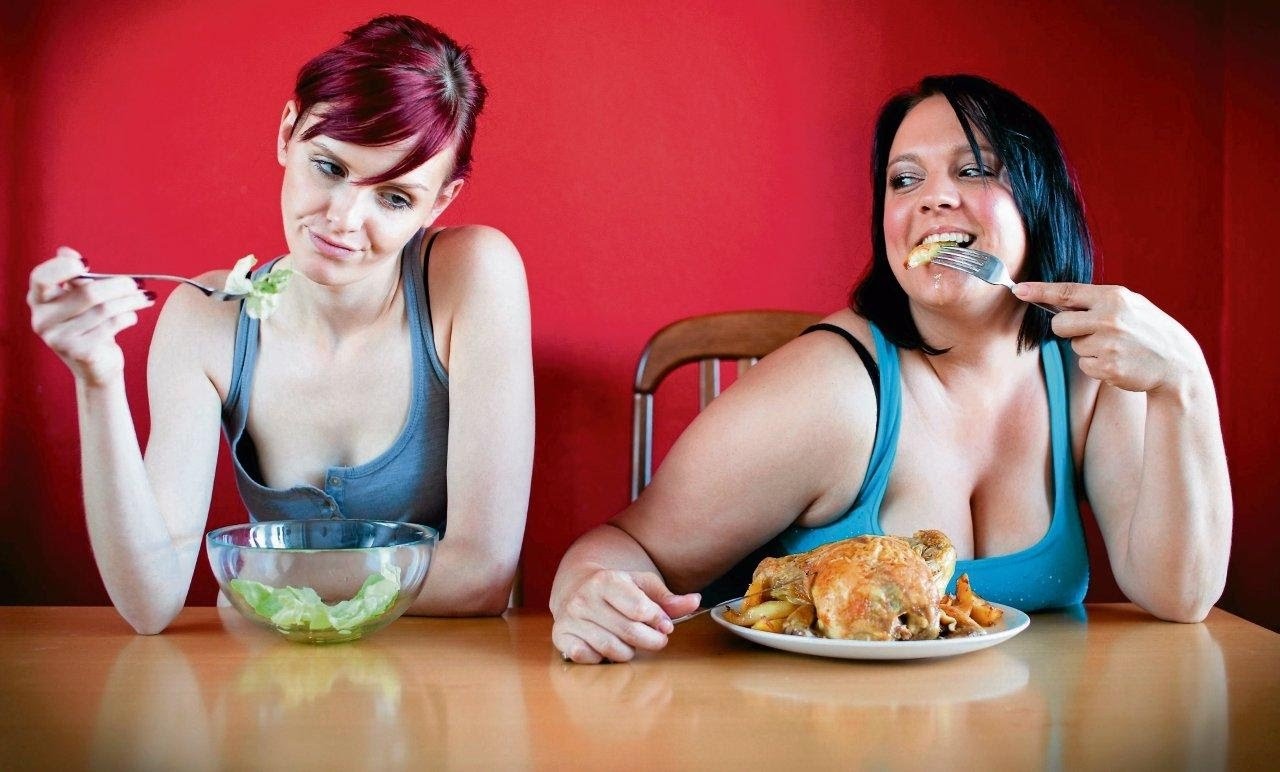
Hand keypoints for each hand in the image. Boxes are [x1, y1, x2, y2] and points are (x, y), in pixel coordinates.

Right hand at [28, 247, 155, 385]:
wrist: (96, 365)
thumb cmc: (89, 324)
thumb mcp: (78, 298)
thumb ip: (73, 276)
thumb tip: (65, 251)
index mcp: (38, 301)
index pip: (42, 278)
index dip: (63, 267)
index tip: (87, 265)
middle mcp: (42, 320)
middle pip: (87, 293)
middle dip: (119, 285)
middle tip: (138, 283)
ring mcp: (58, 338)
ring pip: (105, 309)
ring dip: (131, 300)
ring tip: (145, 298)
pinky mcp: (79, 351)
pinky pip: (112, 325)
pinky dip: (129, 317)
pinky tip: (132, 316)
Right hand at [551, 570, 699, 663]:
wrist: (575, 585)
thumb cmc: (616, 588)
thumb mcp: (642, 585)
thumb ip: (668, 598)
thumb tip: (695, 601)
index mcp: (606, 580)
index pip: (640, 609)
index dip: (657, 620)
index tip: (663, 624)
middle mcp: (584, 598)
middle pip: (630, 632)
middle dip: (651, 640)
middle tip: (657, 639)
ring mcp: (570, 619)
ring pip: (613, 649)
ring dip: (629, 651)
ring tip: (630, 641)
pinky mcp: (561, 637)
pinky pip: (591, 659)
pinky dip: (603, 658)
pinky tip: (605, 646)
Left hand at [1013, 282, 1203, 394]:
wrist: (1177, 362)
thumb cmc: (1147, 329)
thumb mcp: (1129, 305)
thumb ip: (1096, 301)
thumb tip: (1057, 301)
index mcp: (1114, 297)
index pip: (1067, 292)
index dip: (1039, 291)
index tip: (1017, 290)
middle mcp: (1109, 318)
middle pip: (1059, 324)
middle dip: (1066, 329)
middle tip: (1090, 331)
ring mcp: (1108, 344)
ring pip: (1074, 346)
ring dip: (1088, 348)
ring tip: (1116, 347)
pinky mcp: (1107, 366)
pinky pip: (1084, 365)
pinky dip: (1096, 365)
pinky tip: (1118, 361)